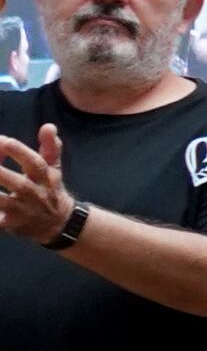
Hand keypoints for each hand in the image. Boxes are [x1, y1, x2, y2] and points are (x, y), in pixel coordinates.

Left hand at [0, 126, 66, 244]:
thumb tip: (49, 126)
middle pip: (18, 183)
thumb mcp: (54, 168)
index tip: (2, 140)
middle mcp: (36, 194)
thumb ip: (50, 147)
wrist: (58, 224)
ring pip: (3, 202)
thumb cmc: (50, 189)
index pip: (35, 163)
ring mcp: (23, 211)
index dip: (18, 151)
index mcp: (45, 178)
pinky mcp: (11, 223)